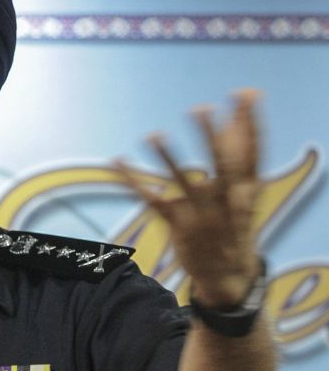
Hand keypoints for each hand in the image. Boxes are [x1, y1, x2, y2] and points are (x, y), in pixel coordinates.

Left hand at [115, 90, 262, 307]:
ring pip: (184, 183)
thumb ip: (241, 160)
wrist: (229, 276)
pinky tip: (117, 162)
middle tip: (200, 109)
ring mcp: (203, 216)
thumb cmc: (235, 226)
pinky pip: (152, 200)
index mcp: (247, 191)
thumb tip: (237, 126)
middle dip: (211, 137)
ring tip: (154, 135)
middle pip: (222, 164)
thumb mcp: (244, 197)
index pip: (253, 151)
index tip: (244, 94)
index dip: (249, 123)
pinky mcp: (179, 226)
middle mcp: (227, 202)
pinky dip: (132, 181)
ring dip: (168, 159)